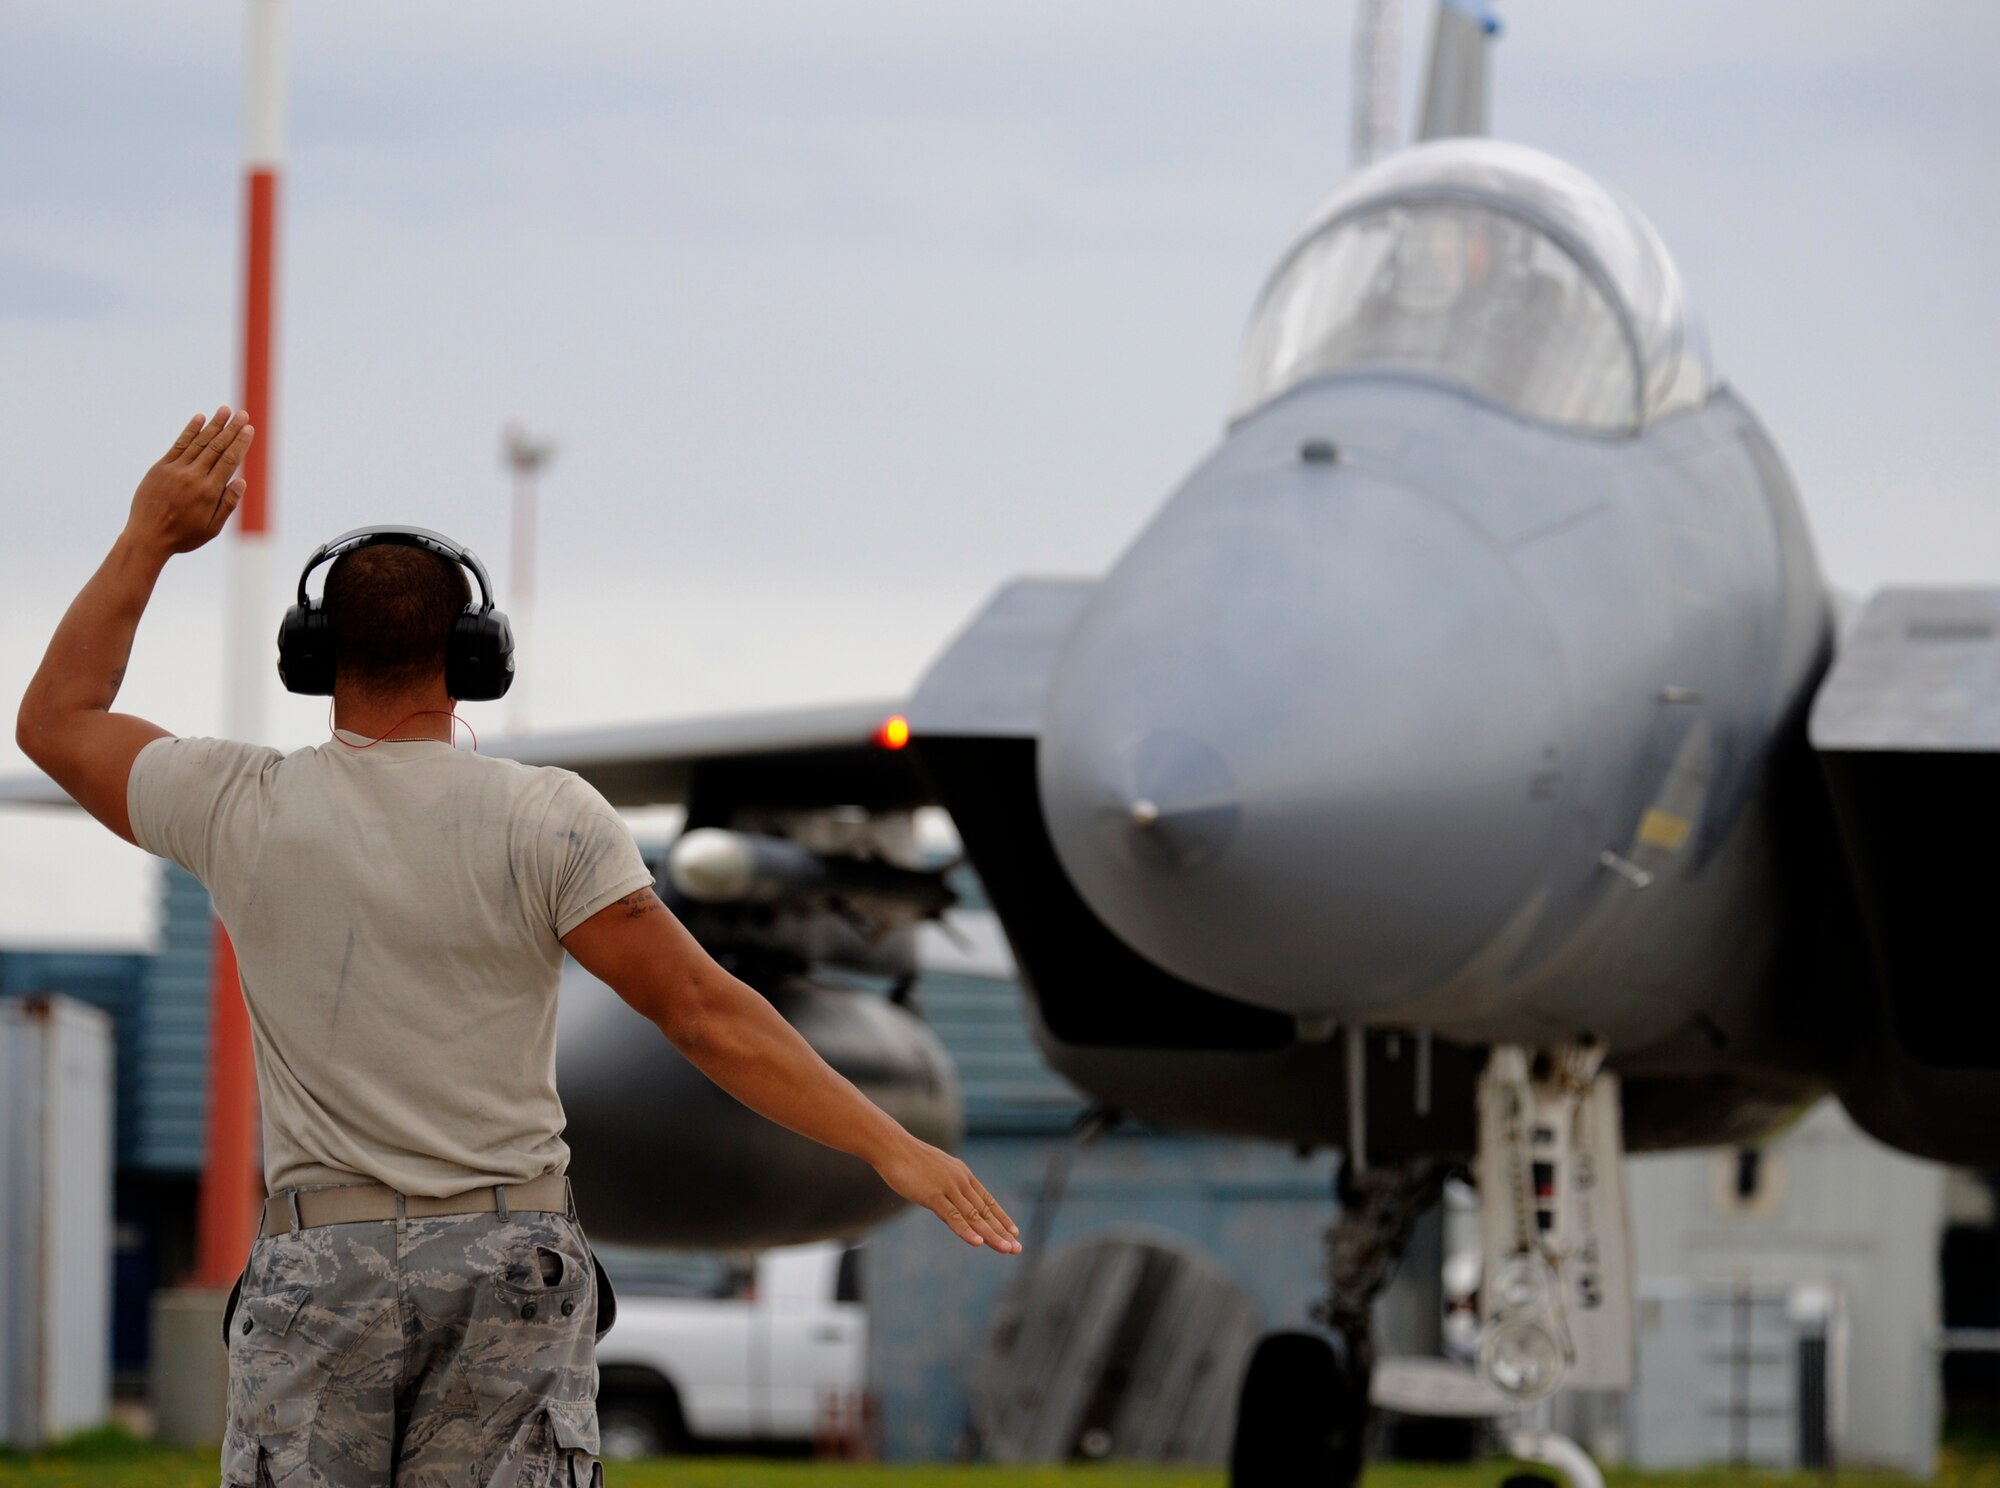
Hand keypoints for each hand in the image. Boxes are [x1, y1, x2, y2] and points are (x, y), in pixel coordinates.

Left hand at [126, 406, 254, 557]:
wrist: (147, 537)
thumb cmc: (183, 536)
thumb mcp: (212, 528)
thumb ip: (227, 504)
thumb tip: (241, 482)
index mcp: (208, 492)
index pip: (229, 461)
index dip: (240, 443)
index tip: (249, 429)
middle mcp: (193, 477)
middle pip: (216, 447)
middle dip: (231, 429)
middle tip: (242, 414)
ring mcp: (175, 470)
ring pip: (199, 443)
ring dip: (213, 425)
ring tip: (224, 410)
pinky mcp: (161, 468)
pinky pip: (178, 445)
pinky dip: (190, 431)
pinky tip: (199, 418)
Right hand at [875, 1137, 1021, 1253]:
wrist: (892, 1146)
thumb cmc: (909, 1159)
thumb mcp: (935, 1172)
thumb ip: (946, 1188)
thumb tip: (951, 1204)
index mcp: (962, 1174)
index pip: (987, 1200)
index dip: (1001, 1217)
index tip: (1014, 1231)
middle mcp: (960, 1180)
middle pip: (985, 1211)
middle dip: (1002, 1231)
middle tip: (1017, 1247)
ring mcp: (947, 1187)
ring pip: (974, 1216)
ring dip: (991, 1235)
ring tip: (1007, 1249)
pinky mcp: (933, 1195)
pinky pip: (953, 1216)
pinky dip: (966, 1231)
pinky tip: (978, 1242)